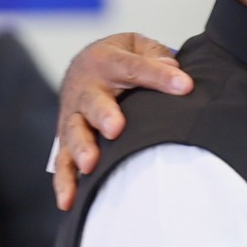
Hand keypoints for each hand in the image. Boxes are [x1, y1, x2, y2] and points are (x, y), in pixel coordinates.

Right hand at [53, 33, 191, 209]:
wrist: (84, 64)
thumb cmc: (121, 59)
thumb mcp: (140, 46)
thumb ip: (157, 56)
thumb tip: (177, 74)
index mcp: (107, 61)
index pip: (135, 67)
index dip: (159, 76)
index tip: (185, 86)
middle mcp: (86, 88)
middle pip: (93, 102)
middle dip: (103, 115)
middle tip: (116, 129)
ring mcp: (73, 115)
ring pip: (74, 133)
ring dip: (81, 149)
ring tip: (91, 165)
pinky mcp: (67, 139)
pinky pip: (62, 161)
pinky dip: (64, 182)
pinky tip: (69, 200)